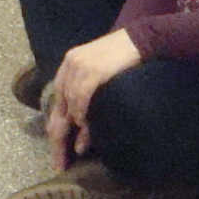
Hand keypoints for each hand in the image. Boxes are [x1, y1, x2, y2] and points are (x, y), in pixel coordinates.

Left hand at [47, 30, 140, 169]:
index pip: (58, 96)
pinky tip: (84, 123)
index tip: (57, 146)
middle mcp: (72, 62)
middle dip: (59, 132)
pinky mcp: (94, 70)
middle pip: (60, 102)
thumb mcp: (101, 71)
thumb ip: (87, 91)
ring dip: (74, 122)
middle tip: (60, 159)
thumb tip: (80, 123)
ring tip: (80, 139)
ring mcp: (82, 65)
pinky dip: (81, 112)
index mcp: (70, 61)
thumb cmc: (124, 58)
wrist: (141, 39)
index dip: (57, 123)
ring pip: (70, 102)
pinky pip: (81, 96)